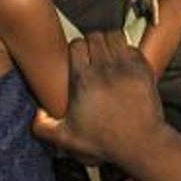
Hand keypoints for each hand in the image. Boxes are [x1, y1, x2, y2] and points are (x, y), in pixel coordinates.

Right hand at [30, 32, 167, 164]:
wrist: (140, 144)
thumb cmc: (104, 142)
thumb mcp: (68, 139)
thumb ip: (44, 128)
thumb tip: (37, 113)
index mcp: (84, 79)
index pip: (77, 45)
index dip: (75, 49)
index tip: (76, 59)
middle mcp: (104, 68)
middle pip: (95, 36)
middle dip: (91, 43)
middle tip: (92, 55)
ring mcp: (126, 67)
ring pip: (115, 37)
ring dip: (109, 43)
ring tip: (107, 55)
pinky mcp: (143, 70)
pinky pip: (132, 48)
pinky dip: (127, 51)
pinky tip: (123, 63)